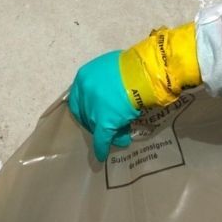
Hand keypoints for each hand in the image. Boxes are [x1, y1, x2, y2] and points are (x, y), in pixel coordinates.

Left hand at [68, 23, 200, 160]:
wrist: (144, 73)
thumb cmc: (131, 67)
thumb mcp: (111, 67)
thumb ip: (104, 80)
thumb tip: (109, 93)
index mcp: (84, 77)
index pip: (78, 99)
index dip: (86, 110)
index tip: (93, 115)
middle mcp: (84, 92)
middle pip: (86, 114)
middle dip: (96, 122)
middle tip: (108, 127)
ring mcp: (93, 107)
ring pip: (95, 126)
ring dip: (106, 133)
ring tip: (119, 136)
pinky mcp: (104, 121)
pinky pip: (102, 138)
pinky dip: (101, 147)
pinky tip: (102, 154)